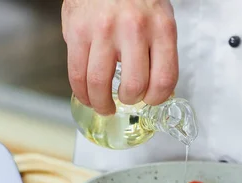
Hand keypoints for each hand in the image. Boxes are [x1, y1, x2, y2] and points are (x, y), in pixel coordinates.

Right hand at [61, 0, 178, 114]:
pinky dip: (81, 92)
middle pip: (133, 86)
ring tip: (103, 105)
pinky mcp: (78, 31)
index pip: (164, 79)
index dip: (156, 99)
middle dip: (129, 101)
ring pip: (100, 84)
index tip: (150, 100)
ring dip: (102, 103)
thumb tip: (155, 89)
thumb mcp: (159, 18)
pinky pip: (77, 73)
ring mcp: (103, 30)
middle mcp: (134, 29)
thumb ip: (159, 52)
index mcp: (161, 27)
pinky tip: (87, 95)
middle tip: (125, 100)